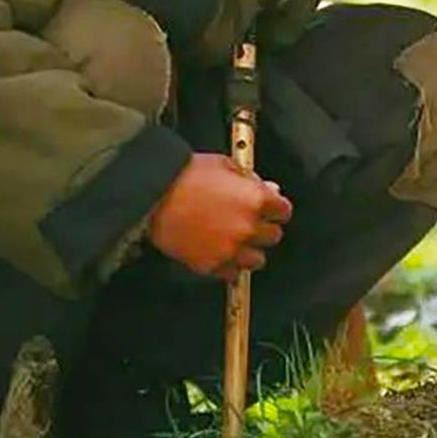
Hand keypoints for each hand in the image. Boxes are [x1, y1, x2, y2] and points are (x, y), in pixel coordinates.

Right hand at [147, 153, 292, 280]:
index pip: (284, 211)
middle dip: (263, 229)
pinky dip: (229, 265)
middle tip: (249, 222)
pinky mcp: (212, 265)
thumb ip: (250, 179)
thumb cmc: (184, 175)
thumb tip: (268, 189)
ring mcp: (230, 249)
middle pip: (273, 237)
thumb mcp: (224, 164)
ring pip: (257, 260)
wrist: (152, 195)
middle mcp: (247, 227)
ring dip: (249, 250)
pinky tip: (220, 251)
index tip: (269, 210)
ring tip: (235, 241)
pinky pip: (232, 274)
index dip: (275, 209)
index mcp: (255, 199)